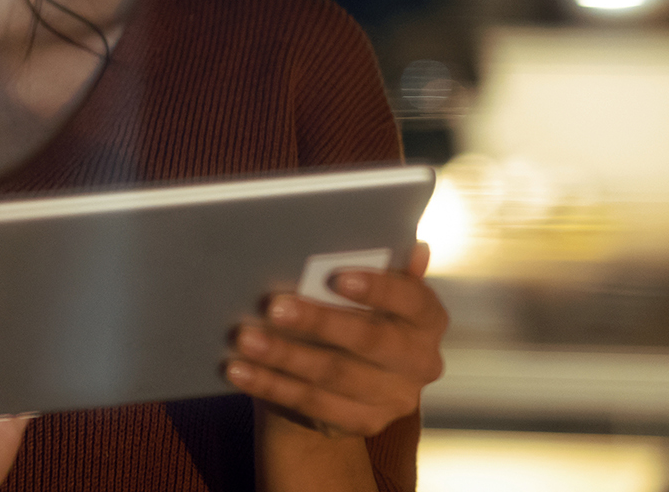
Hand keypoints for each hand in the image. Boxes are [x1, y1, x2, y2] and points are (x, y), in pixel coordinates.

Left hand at [224, 241, 446, 438]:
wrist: (341, 376)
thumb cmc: (352, 312)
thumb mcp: (365, 288)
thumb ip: (377, 265)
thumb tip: (410, 246)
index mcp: (428, 318)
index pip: (411, 300)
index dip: (377, 288)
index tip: (336, 276)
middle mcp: (421, 361)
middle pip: (369, 340)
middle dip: (318, 322)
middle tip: (273, 306)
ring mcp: (395, 398)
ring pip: (333, 375)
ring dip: (283, 356)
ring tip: (245, 337)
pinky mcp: (364, 423)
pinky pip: (311, 405)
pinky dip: (271, 385)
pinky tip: (240, 369)